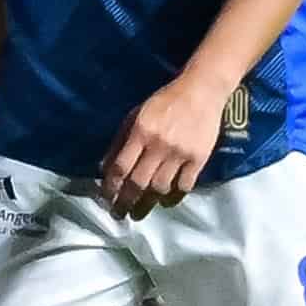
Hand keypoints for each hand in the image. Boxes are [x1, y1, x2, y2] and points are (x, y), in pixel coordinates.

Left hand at [100, 75, 227, 216]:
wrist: (201, 91)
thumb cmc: (164, 102)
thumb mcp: (135, 115)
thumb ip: (120, 141)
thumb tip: (104, 168)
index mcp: (140, 132)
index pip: (121, 167)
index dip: (111, 186)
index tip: (106, 198)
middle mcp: (159, 145)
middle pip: (139, 182)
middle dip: (126, 202)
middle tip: (120, 214)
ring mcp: (181, 153)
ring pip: (160, 187)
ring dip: (148, 203)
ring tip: (139, 211)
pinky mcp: (199, 158)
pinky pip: (184, 186)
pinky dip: (173, 196)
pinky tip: (165, 201)